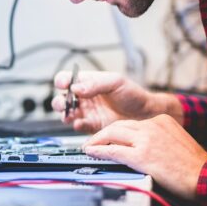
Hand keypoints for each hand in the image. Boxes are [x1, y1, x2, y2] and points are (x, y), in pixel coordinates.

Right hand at [51, 70, 182, 132]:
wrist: (146, 114)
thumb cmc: (133, 94)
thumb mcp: (115, 82)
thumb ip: (95, 84)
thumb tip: (76, 88)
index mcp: (87, 82)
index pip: (67, 79)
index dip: (62, 81)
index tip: (64, 85)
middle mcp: (84, 98)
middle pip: (62, 98)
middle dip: (60, 102)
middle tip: (65, 103)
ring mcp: (87, 112)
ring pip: (67, 113)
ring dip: (65, 114)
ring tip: (71, 115)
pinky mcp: (92, 126)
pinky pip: (78, 126)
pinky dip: (76, 125)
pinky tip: (81, 123)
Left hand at [81, 115, 206, 199]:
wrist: (206, 176)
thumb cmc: (194, 166)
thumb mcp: (175, 142)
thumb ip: (158, 140)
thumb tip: (141, 148)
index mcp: (161, 120)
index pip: (131, 123)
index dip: (116, 131)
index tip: (108, 138)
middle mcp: (152, 125)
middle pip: (118, 125)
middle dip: (102, 134)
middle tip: (93, 142)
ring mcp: (146, 139)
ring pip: (112, 134)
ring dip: (97, 141)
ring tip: (88, 147)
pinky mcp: (142, 155)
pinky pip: (113, 151)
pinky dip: (99, 151)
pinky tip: (91, 153)